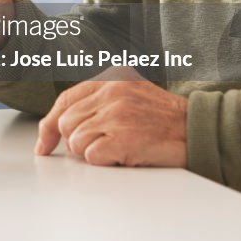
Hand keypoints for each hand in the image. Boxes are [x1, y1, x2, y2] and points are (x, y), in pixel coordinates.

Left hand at [35, 79, 187, 167]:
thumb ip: (99, 102)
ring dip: (93, 153)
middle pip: (66, 124)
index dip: (50, 125)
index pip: (65, 100)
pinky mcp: (122, 137)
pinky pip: (91, 157)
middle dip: (76, 142)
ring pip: (76, 142)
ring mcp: (116, 114)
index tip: (44, 144)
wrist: (197, 131)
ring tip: (118, 148)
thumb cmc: (163, 120)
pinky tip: (124, 155)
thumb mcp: (130, 95)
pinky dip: (104, 162)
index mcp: (110, 79)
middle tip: (100, 147)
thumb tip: (60, 125)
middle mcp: (111, 92)